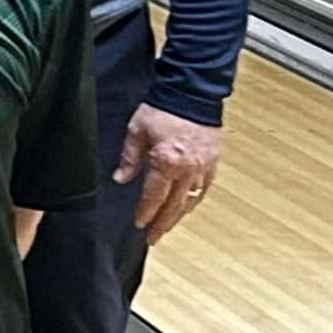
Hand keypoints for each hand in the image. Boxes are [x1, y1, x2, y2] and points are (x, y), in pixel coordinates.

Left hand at [116, 104, 224, 244]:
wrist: (192, 94)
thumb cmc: (161, 111)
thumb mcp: (136, 132)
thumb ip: (129, 158)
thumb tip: (119, 179)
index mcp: (166, 162)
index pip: (154, 195)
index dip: (146, 212)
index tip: (139, 224)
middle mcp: (188, 169)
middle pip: (174, 205)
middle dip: (162, 223)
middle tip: (153, 238)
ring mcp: (204, 167)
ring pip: (191, 200)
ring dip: (178, 216)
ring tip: (167, 227)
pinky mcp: (214, 162)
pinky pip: (204, 188)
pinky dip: (194, 201)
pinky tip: (186, 208)